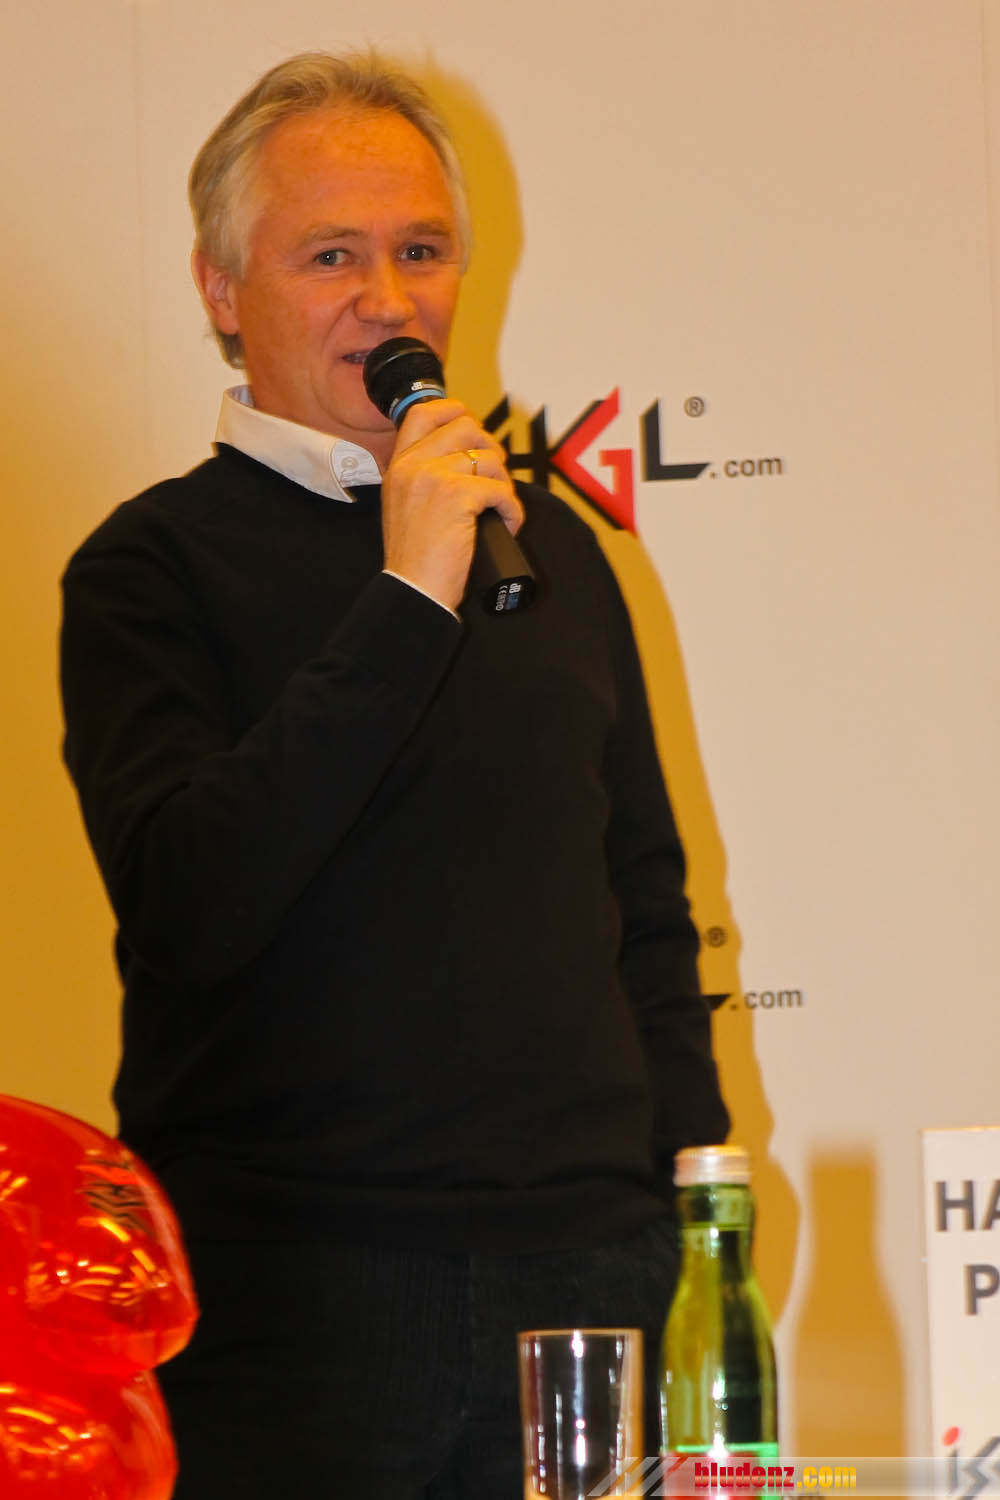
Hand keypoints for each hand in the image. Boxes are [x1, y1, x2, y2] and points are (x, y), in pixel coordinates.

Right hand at [381, 399, 523, 610]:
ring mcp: (434, 477)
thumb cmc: (415, 560)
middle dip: (490, 448)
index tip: (473, 430)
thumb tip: (465, 459)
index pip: (423, 413)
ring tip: (499, 508)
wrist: (413, 589)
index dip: (454, 411)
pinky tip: (507, 524)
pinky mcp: (458, 495)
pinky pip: (501, 489)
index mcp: (398, 466)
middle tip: (495, 476)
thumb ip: (423, 478)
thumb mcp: (405, 507)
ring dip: (503, 483)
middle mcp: (413, 465)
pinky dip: (512, 509)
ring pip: (489, 458)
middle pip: (465, 426)